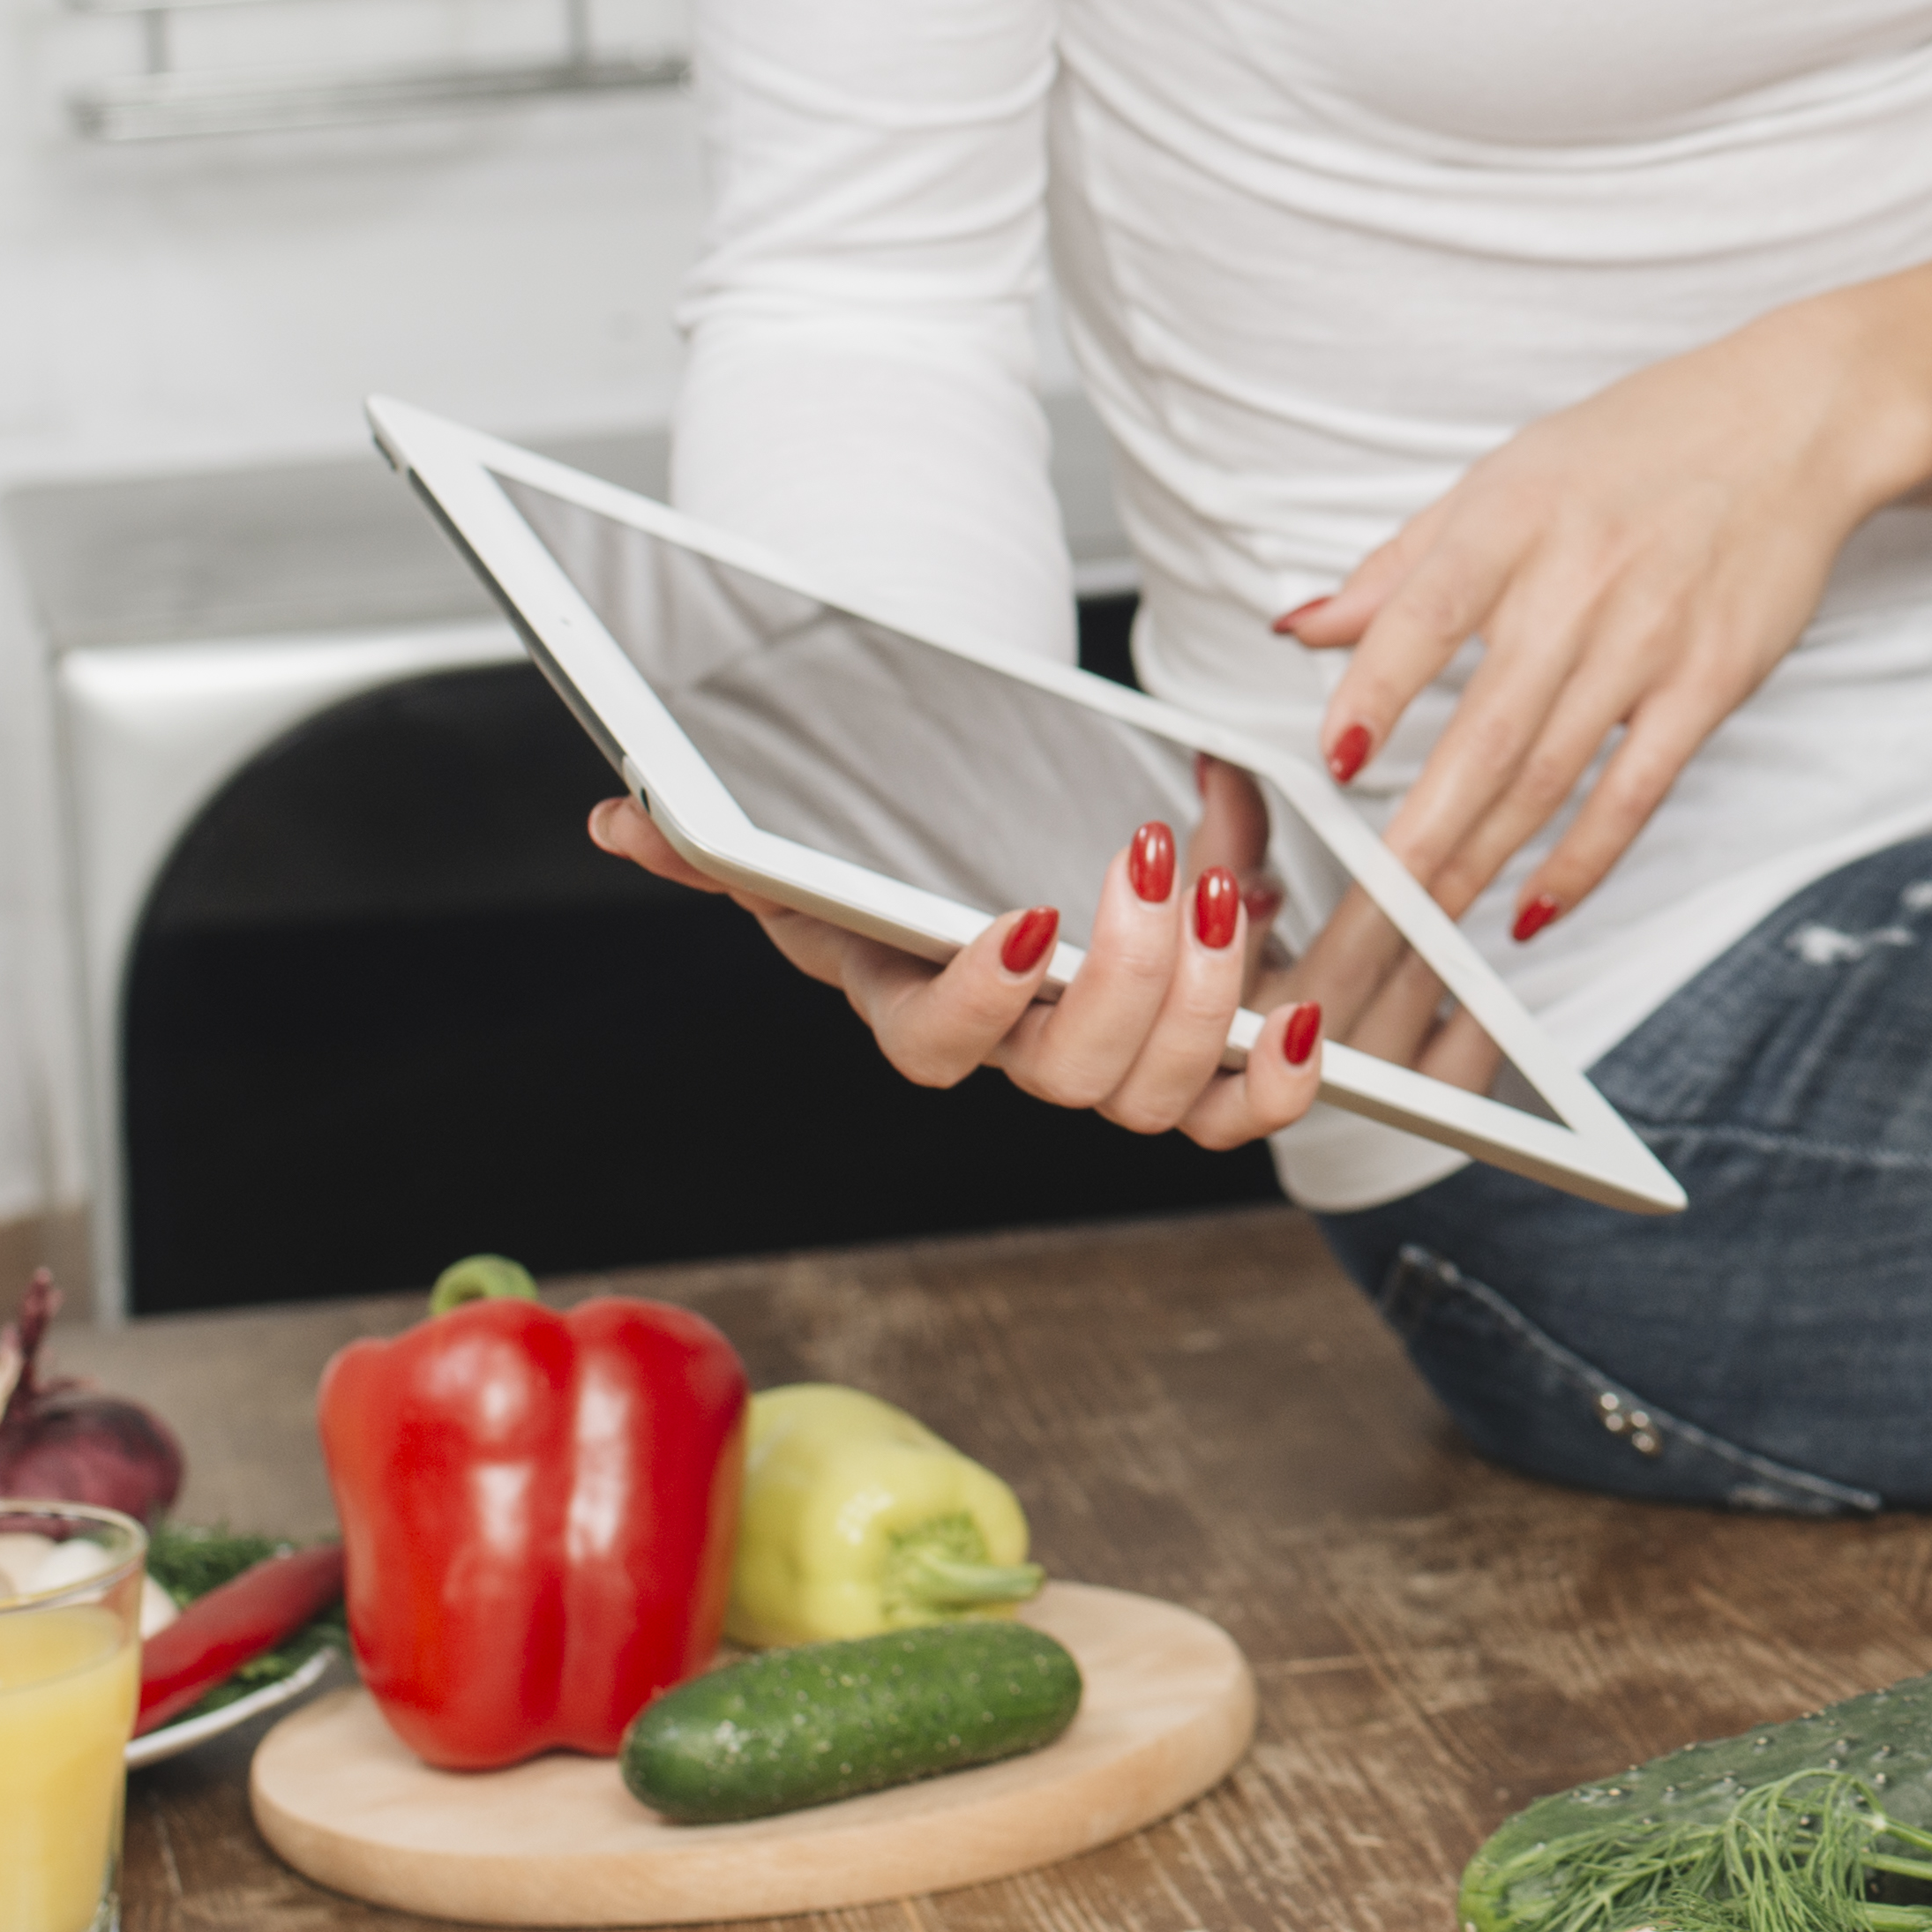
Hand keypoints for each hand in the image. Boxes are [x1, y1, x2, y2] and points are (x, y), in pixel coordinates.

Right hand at [586, 795, 1323, 1147]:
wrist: (996, 879)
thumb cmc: (909, 876)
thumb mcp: (816, 853)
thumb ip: (722, 844)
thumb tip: (622, 816)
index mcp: (926, 1013)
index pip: (938, 1046)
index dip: (984, 994)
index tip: (1029, 916)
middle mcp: (1021, 1059)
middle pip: (1071, 1076)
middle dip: (1126, 982)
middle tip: (1154, 871)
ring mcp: (1111, 1071)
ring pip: (1160, 1093)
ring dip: (1205, 1003)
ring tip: (1220, 894)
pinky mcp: (1194, 1066)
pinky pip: (1242, 1115)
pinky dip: (1285, 1081)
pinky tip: (1309, 1015)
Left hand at [1262, 307, 1905, 1080]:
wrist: (1792, 424)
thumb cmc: (1638, 445)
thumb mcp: (1507, 476)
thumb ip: (1403, 564)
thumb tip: (1303, 628)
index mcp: (1513, 518)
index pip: (1426, 615)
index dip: (1376, 692)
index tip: (1333, 764)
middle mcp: (1579, 581)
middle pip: (1487, 728)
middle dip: (1420, 830)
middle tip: (1367, 907)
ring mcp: (1650, 637)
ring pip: (1550, 773)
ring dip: (1481, 859)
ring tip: (1424, 926)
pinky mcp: (1710, 680)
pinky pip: (1635, 789)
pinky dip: (1583, 857)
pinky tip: (1533, 906)